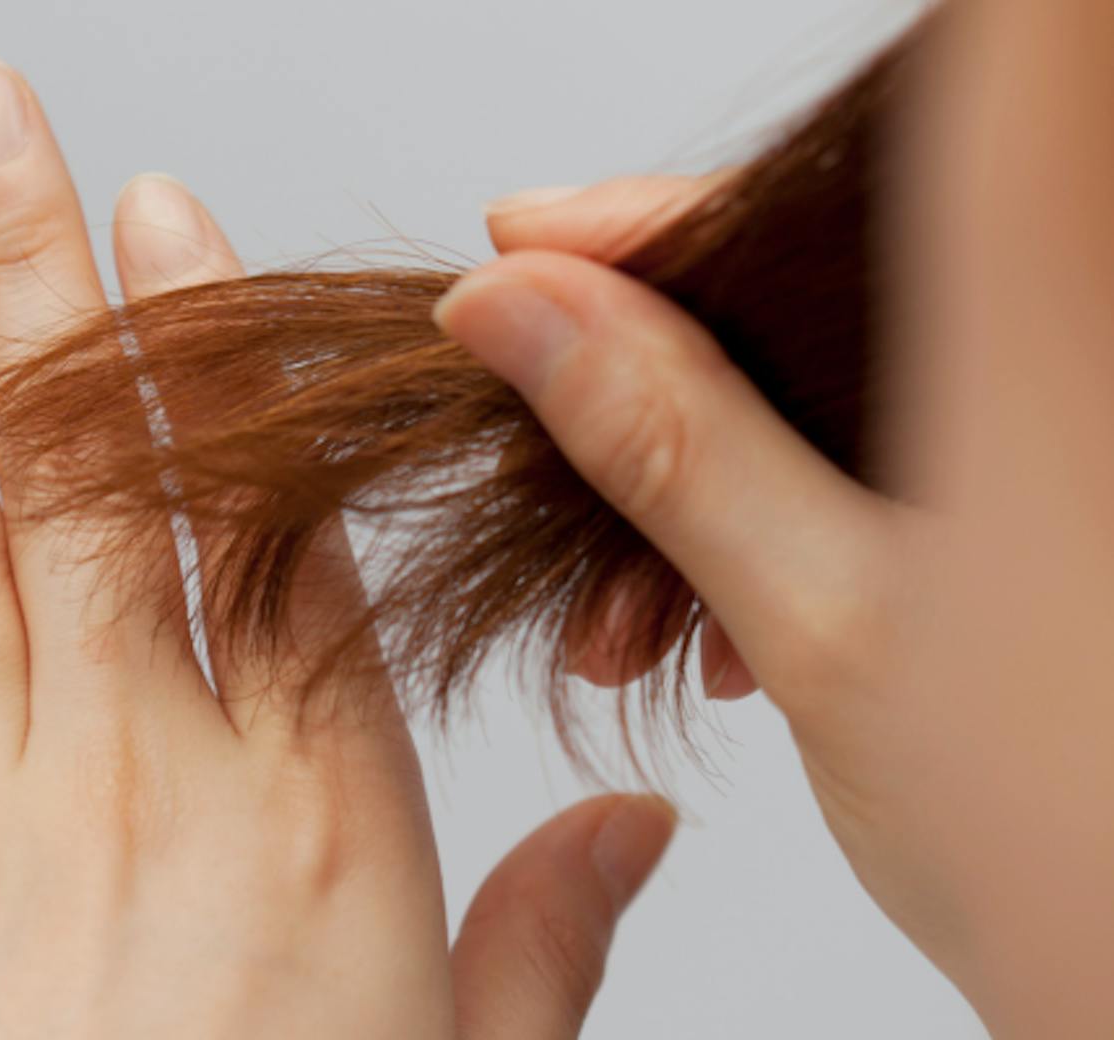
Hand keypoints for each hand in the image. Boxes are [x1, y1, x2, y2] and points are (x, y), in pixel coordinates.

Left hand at [0, 55, 675, 1037]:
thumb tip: (632, 833)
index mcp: (325, 811)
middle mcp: (169, 771)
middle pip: (111, 471)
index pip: (283, 521)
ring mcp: (20, 805)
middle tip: (14, 120)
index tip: (185, 221)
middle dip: (53, 274)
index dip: (233, 359)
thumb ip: (547, 934)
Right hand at [434, 5, 1113, 1035]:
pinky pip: (824, 478)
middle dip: (641, 394)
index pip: (795, 210)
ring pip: (791, 404)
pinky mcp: (969, 507)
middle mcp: (1028, 359)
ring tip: (621, 618)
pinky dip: (743, 541)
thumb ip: (673, 446)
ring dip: (682, 496)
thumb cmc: (1076, 823)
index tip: (517, 250)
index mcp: (1028, 335)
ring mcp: (999, 437)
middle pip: (780, 307)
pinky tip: (704, 630)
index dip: (642, 223)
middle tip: (543, 463)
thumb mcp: (830, 617)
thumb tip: (522, 310)